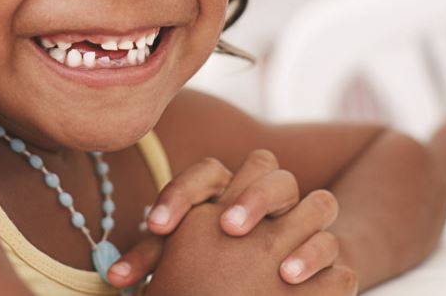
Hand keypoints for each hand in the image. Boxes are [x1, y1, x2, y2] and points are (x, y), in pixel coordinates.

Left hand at [108, 149, 353, 291]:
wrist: (275, 279)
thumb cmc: (214, 263)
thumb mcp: (182, 258)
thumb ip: (152, 261)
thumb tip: (113, 275)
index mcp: (226, 188)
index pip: (206, 171)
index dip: (180, 194)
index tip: (156, 227)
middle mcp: (265, 194)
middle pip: (265, 166)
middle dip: (249, 194)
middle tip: (227, 228)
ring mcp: (302, 219)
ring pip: (310, 195)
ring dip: (294, 230)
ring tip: (270, 260)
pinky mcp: (328, 250)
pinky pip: (333, 240)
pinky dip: (314, 256)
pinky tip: (288, 278)